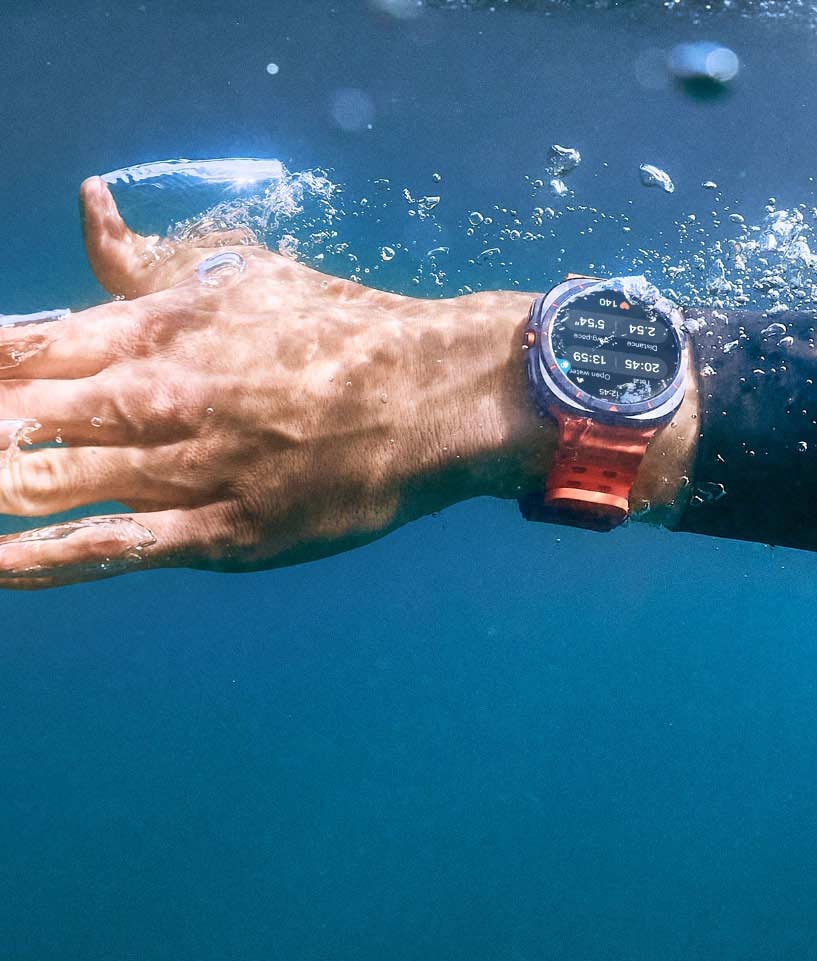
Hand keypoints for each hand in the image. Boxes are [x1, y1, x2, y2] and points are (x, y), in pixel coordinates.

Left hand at [0, 179, 549, 587]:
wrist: (433, 395)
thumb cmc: (335, 330)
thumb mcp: (238, 276)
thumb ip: (144, 264)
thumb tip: (87, 201)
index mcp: (160, 331)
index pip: (28, 348)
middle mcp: (164, 397)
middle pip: (23, 420)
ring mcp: (192, 469)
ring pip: (56, 484)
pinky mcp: (225, 533)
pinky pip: (116, 548)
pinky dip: (42, 561)